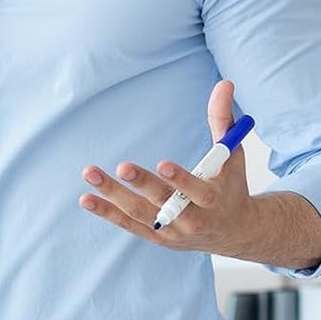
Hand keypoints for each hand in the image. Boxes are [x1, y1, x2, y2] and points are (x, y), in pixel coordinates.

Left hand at [78, 79, 256, 255]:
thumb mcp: (232, 154)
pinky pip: (128, 224)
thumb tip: (224, 83)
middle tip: (123, 167)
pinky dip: (108, 212)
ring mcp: (171, 231)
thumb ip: (224, 120)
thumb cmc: (231, 185)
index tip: (163, 164)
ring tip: (91, 173)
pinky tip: (87, 199)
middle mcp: (192, 219)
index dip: (181, 179)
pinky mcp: (156, 236)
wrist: (233, 232)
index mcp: (214, 200)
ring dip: (114, 196)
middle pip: (164, 203)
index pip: (198, 191)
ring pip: (140, 213)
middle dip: (143, 185)